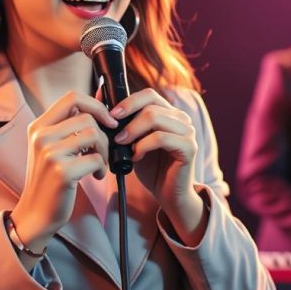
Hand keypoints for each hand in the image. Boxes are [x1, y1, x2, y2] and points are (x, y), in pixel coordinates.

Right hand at [11, 92, 115, 258]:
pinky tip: (94, 177)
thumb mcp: (54, 146)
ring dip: (103, 151)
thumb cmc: (49, 179)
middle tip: (102, 150)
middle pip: (87, 117)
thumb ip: (73, 123)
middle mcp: (41, 136)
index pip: (72, 97)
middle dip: (103, 134)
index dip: (96, 104)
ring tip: (98, 165)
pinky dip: (101, 168)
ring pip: (94, 135)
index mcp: (38, 126)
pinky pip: (96, 159)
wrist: (36, 213)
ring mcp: (49, 153)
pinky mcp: (62, 171)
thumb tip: (101, 94)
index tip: (108, 120)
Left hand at [110, 88, 204, 242]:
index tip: (110, 115)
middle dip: (127, 116)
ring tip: (121, 145)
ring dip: (133, 131)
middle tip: (113, 133)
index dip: (128, 101)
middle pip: (150, 104)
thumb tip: (101, 98)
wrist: (168, 195)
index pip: (148, 95)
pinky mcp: (189, 147)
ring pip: (154, 118)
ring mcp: (187, 132)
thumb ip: (124, 123)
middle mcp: (181, 119)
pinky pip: (161, 137)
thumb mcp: (134, 142)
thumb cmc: (150, 168)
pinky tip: (135, 156)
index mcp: (169, 113)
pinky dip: (143, 145)